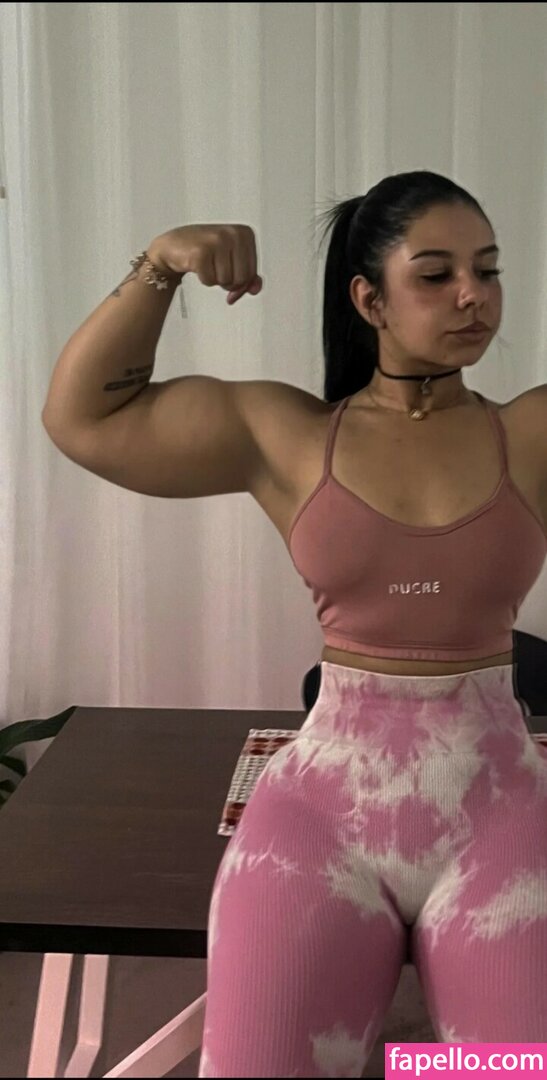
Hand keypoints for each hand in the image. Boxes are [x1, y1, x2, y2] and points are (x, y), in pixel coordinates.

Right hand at [148, 224, 262, 303]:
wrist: (174, 245)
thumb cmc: (206, 252)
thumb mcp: (232, 261)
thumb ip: (249, 276)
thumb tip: (255, 289)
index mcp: (245, 233)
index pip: (252, 272)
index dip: (240, 282)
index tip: (228, 272)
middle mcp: (233, 233)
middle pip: (241, 279)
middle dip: (228, 282)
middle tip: (216, 269)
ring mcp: (217, 241)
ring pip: (226, 281)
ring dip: (215, 280)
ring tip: (207, 264)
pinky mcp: (201, 252)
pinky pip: (210, 281)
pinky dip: (204, 279)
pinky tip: (198, 265)